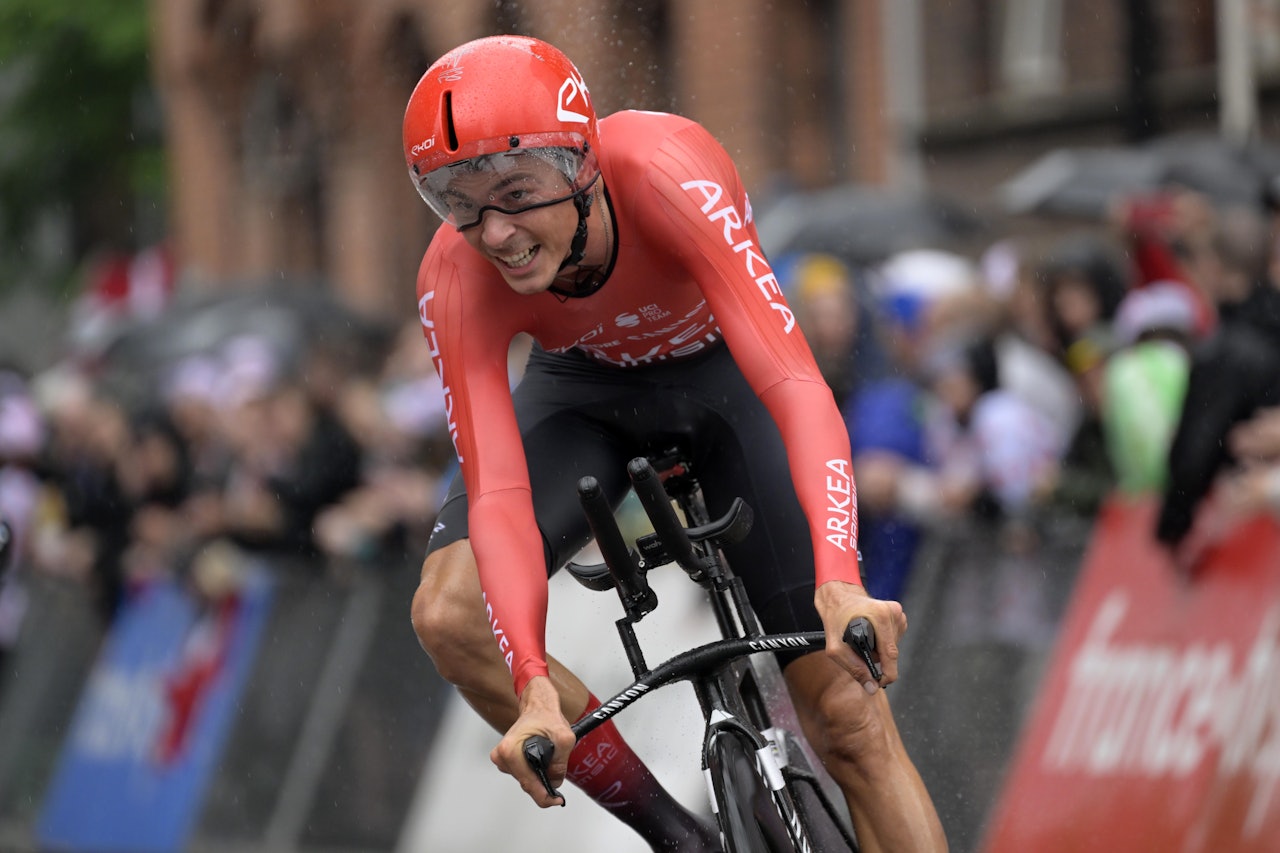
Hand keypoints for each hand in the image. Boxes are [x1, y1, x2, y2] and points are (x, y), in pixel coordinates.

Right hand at [489, 676, 575, 806]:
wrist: (537, 705)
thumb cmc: (545, 716)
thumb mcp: (564, 738)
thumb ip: (561, 763)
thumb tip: (555, 781)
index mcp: (510, 750)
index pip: (528, 784)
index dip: (544, 796)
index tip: (556, 799)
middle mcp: (502, 755)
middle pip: (527, 783)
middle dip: (544, 782)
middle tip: (557, 773)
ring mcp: (502, 758)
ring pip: (526, 779)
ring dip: (539, 775)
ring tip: (549, 759)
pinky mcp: (506, 759)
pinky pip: (523, 773)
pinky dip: (534, 770)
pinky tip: (540, 759)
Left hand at [815, 580, 906, 693]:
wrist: (838, 597)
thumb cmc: (835, 618)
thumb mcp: (836, 648)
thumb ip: (854, 668)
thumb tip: (872, 687)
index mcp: (880, 616)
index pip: (891, 655)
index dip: (887, 674)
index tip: (879, 682)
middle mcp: (892, 612)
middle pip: (892, 653)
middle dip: (878, 659)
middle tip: (859, 652)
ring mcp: (897, 613)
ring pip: (893, 646)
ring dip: (879, 650)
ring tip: (864, 640)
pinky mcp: (898, 614)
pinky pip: (893, 638)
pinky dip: (882, 642)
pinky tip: (871, 634)